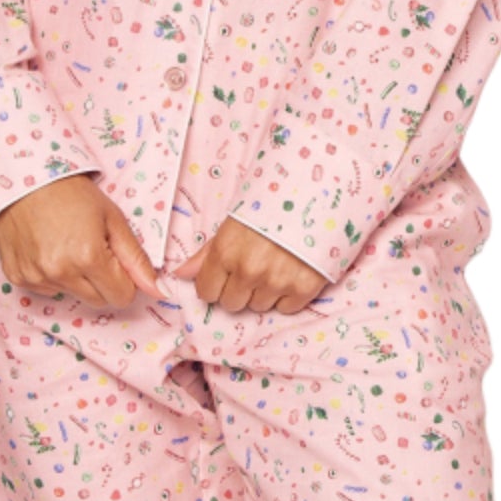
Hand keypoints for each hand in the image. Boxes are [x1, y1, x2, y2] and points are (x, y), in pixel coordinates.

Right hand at [0, 174, 160, 308]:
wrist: (23, 177)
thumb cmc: (71, 192)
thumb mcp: (112, 218)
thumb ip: (136, 258)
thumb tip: (158, 290)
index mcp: (88, 258)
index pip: (122, 297)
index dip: (124, 279)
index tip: (115, 259)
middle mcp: (60, 273)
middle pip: (98, 301)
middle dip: (102, 282)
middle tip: (92, 249)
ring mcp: (36, 277)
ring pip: (72, 295)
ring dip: (76, 278)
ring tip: (66, 244)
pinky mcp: (18, 277)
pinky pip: (46, 289)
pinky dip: (51, 275)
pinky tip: (46, 248)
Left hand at [169, 216, 328, 315]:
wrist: (320, 192)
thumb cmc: (273, 202)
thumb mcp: (235, 221)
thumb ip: (207, 252)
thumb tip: (180, 274)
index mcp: (226, 251)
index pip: (207, 291)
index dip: (215, 283)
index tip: (227, 273)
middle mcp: (249, 270)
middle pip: (231, 303)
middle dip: (239, 289)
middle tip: (255, 266)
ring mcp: (277, 281)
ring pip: (258, 306)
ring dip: (264, 292)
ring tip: (276, 264)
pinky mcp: (304, 288)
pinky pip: (286, 308)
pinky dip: (288, 295)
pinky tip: (293, 272)